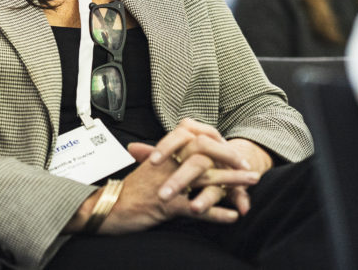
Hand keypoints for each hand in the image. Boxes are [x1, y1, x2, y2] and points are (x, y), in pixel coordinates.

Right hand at [63, 122, 261, 234]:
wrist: (105, 208)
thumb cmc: (126, 193)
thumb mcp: (146, 173)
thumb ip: (164, 164)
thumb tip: (179, 161)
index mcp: (163, 156)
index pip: (194, 141)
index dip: (216, 146)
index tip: (233, 153)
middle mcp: (166, 165)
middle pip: (204, 154)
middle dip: (231, 160)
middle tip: (251, 167)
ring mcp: (166, 184)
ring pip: (204, 178)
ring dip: (231, 182)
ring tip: (252, 185)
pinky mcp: (165, 205)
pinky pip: (195, 207)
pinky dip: (215, 213)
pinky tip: (232, 216)